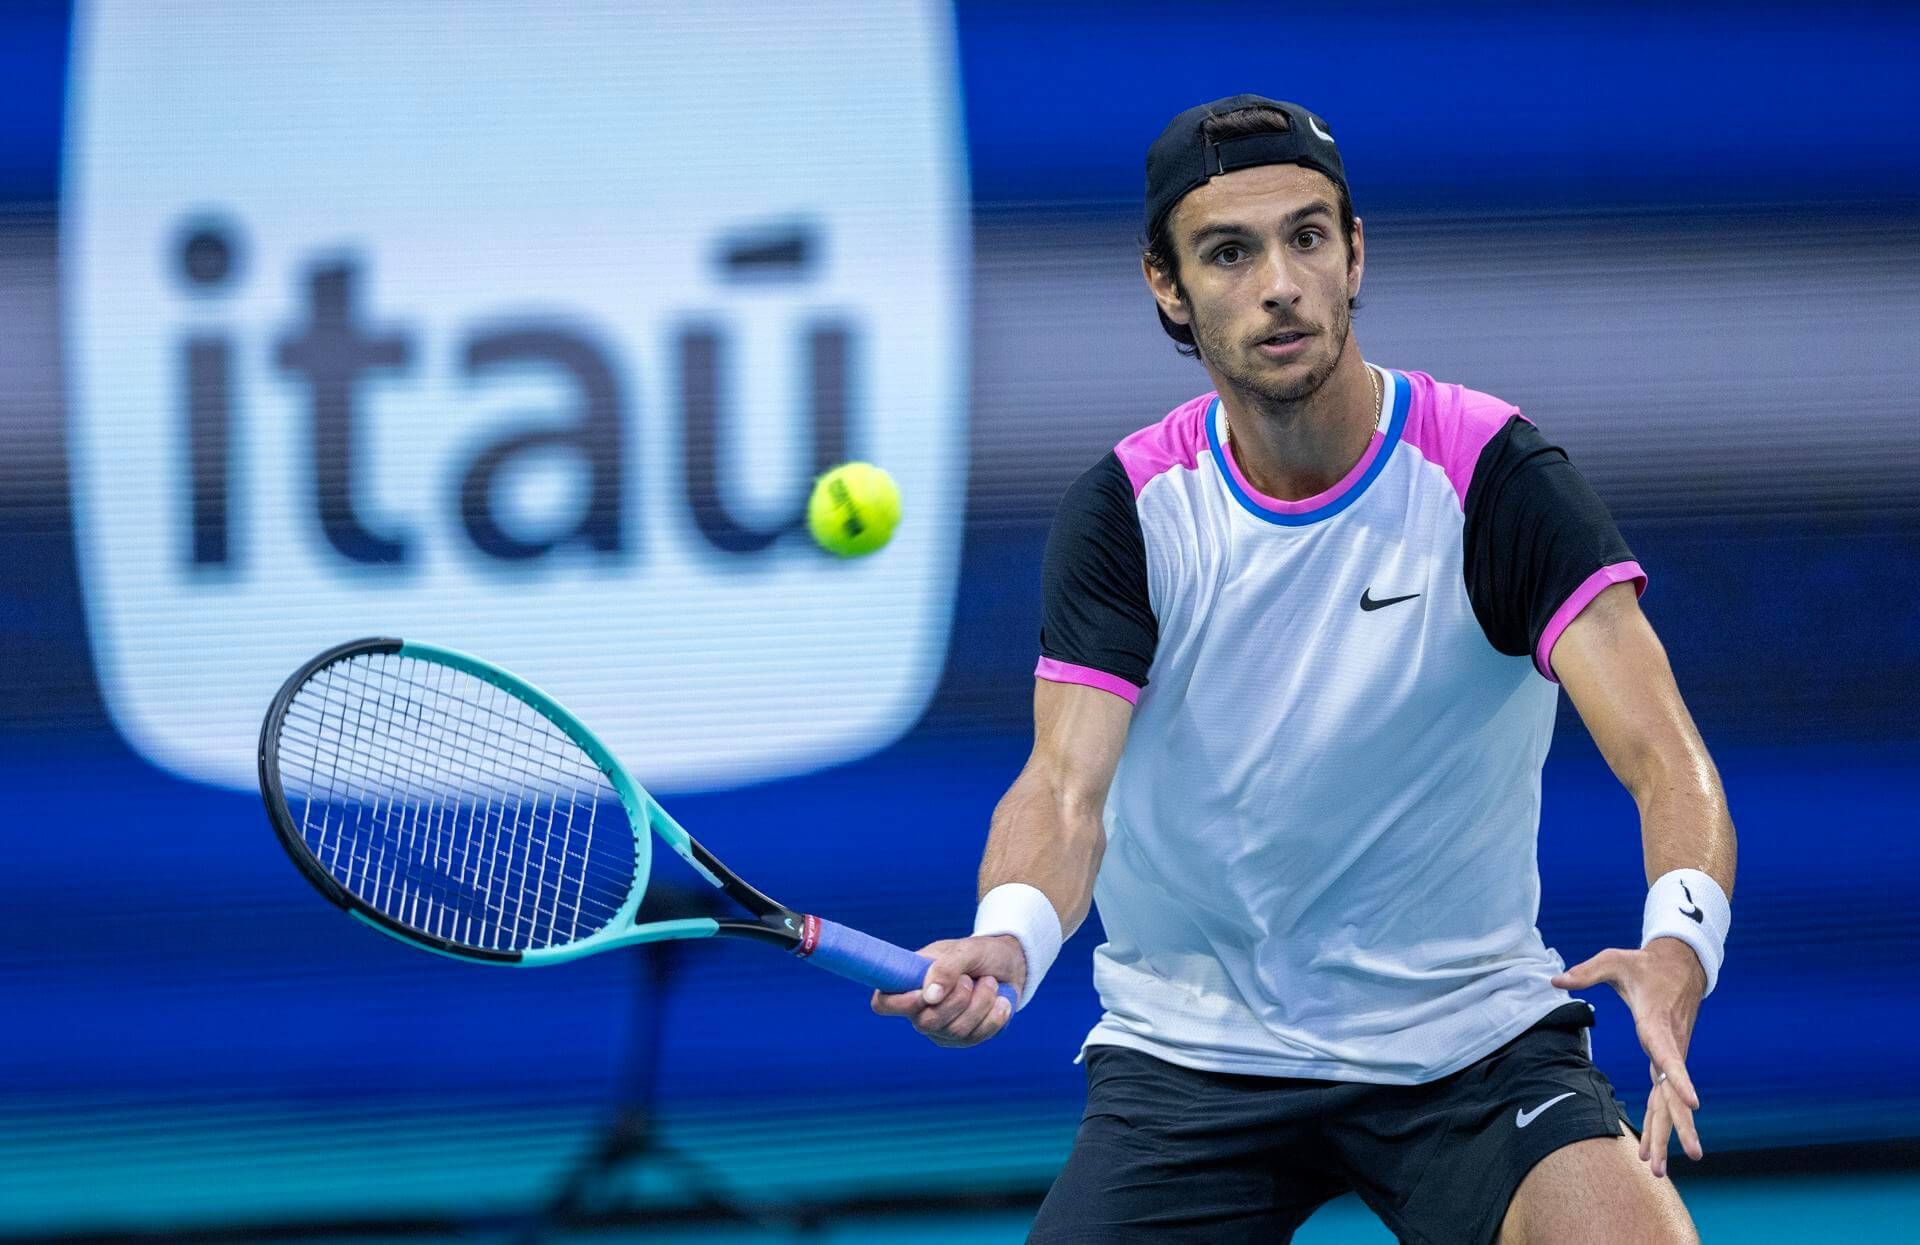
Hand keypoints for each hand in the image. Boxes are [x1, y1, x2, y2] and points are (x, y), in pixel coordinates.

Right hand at [870, 934, 1024, 1047]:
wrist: (1009, 965)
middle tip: (970, 979)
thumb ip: (946, 967)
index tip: (925, 994)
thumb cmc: (981, 953)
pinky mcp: (965, 1039)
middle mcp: (921, 1010)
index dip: (900, 1003)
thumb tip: (930, 996)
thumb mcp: (967, 950)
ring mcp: (942, 1028)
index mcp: (910, 983)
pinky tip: (1000, 1001)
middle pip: (926, 1022)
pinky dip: (994, 1016)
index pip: (883, 1003)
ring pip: (956, 1031)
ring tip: (989, 983)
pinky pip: (977, 1037)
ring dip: (980, 1002)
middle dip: (956, 999)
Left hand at [1553, 938, 1707, 1178]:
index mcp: (1656, 1023)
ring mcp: (1672, 1054)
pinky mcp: (1669, 1060)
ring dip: (1667, 1135)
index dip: (1680, 1079)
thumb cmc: (1644, 964)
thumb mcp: (1613, 959)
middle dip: (1678, 1125)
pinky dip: (1662, 1123)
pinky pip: (1665, 1095)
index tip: (1693, 1103)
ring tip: (1658, 1170)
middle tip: (1688, 1158)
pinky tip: (1653, 1151)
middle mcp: (1669, 1044)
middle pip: (1674, 1091)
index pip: (1669, 1055)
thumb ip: (1585, 972)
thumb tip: (1554, 980)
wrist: (1681, 965)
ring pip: (1670, 1100)